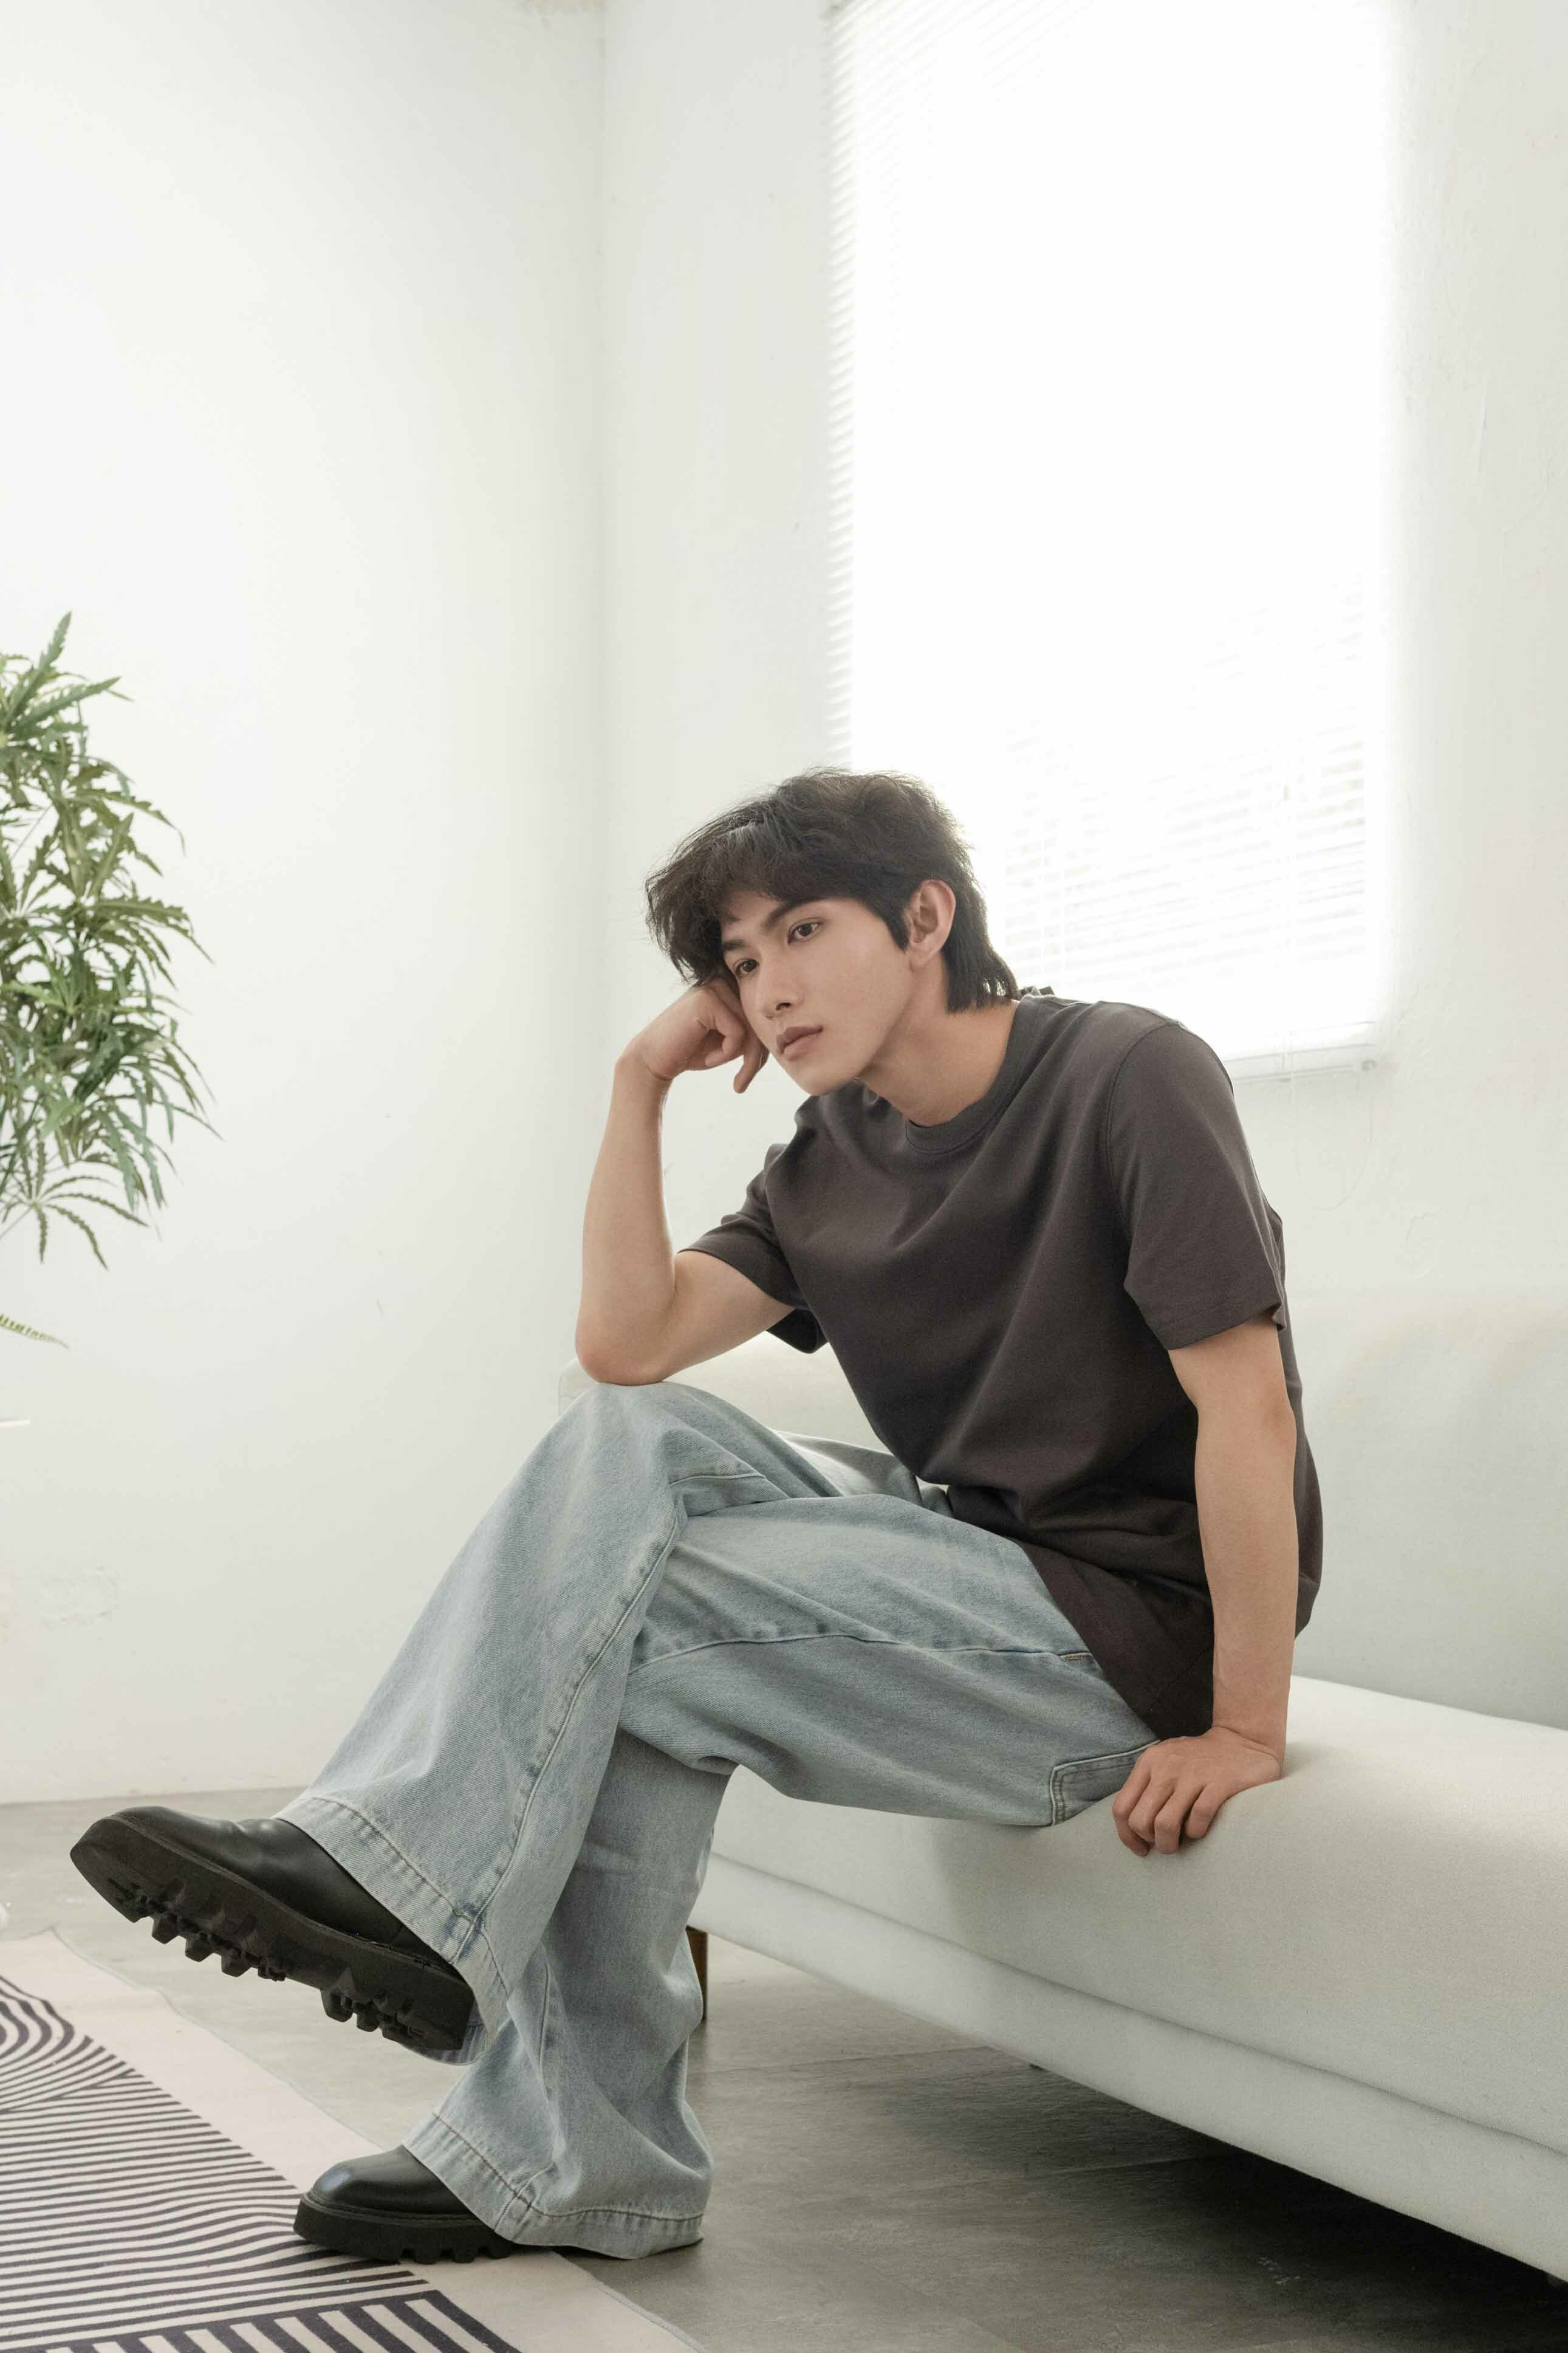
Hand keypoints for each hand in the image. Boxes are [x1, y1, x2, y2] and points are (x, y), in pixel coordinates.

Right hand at [623, 975, 767, 1093]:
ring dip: (744, 1059)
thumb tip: (784, 1035)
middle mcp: (722, 980)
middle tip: (743, 1082)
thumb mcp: (730, 1041)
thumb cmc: (691, 1051)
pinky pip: (737, 1033)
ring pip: (752, 1028)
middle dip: (757, 1056)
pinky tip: (709, 1058)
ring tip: (723, 1069)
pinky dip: (726, 1053)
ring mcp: (713, 987)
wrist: (653, 1060)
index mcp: (729, 986)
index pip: (761, 1015)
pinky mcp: (706, 1000)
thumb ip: (752, 1032)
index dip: (762, 1046)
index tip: (750, 1072)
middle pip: (760, 1020)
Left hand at [1110, 1725, 1281, 1855]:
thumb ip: (1148, 1785)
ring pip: (1164, 1825)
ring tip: (1180, 1844)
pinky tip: (1200, 1829)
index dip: (1127, 1836)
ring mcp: (1192, 1775)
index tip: (1141, 1848)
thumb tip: (1134, 1827)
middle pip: (1140, 1821)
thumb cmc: (1199, 1759)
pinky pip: (1197, 1821)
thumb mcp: (1166, 1761)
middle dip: (1150, 1841)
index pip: (1121, 1808)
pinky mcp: (1219, 1784)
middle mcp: (1166, 1767)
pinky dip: (1196, 1833)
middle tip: (1165, 1843)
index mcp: (1149, 1762)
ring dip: (1170, 1844)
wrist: (1243, 1738)